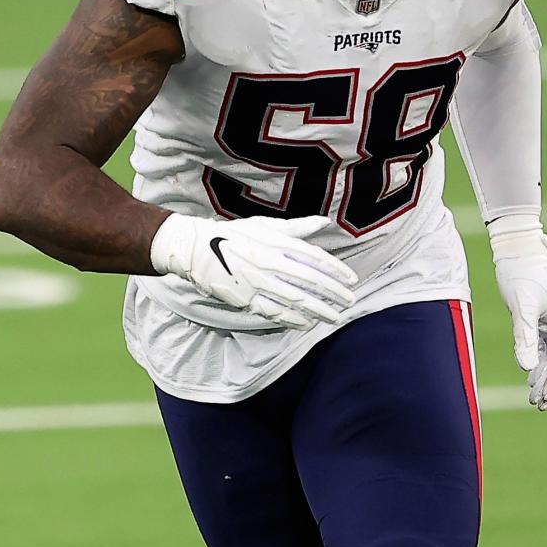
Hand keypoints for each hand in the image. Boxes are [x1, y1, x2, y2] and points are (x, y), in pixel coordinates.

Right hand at [149, 212, 356, 329]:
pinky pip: (273, 311)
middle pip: (309, 280)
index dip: (335, 269)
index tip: (351, 279)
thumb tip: (324, 223)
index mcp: (275, 242)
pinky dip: (292, 319)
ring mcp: (257, 281)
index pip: (313, 257)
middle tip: (349, 301)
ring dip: (318, 310)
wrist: (195, 248)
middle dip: (332, 293)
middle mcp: (269, 261)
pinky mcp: (245, 298)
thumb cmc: (234, 234)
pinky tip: (307, 324)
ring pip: (294, 299)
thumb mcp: (266, 225)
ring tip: (334, 317)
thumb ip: (297, 227)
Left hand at [489, 217, 546, 409]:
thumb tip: (525, 369)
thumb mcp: (522, 308)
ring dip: (544, 376)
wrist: (516, 252)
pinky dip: (537, 363)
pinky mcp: (542, 321)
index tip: (546, 398)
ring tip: (535, 398)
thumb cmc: (521, 275)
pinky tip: (530, 377)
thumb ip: (524, 338)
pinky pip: (543, 348)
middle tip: (540, 405)